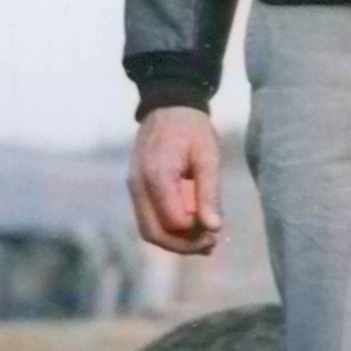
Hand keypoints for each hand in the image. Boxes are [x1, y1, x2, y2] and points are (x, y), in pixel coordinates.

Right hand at [128, 107, 224, 254]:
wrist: (169, 104)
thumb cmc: (192, 128)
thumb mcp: (207, 156)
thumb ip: (209, 193)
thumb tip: (214, 228)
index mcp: (156, 175)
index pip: (173, 220)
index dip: (195, 231)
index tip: (216, 229)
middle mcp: (138, 185)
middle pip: (154, 232)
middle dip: (183, 245)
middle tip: (210, 244)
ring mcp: (133, 188)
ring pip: (149, 229)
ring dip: (175, 241)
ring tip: (203, 241)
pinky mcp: (136, 188)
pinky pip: (148, 218)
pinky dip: (167, 229)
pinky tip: (190, 228)